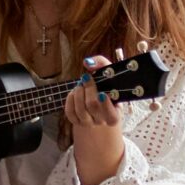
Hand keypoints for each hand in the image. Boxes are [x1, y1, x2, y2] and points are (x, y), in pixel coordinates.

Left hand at [65, 49, 131, 184]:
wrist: (100, 112)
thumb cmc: (107, 91)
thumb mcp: (111, 79)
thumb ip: (103, 65)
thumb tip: (88, 61)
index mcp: (115, 114)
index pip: (111, 114)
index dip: (105, 104)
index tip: (102, 93)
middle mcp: (102, 121)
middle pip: (92, 106)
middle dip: (88, 89)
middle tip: (87, 79)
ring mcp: (88, 123)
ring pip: (80, 110)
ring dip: (78, 93)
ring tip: (80, 85)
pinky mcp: (76, 122)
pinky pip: (70, 113)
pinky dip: (69, 101)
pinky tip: (74, 93)